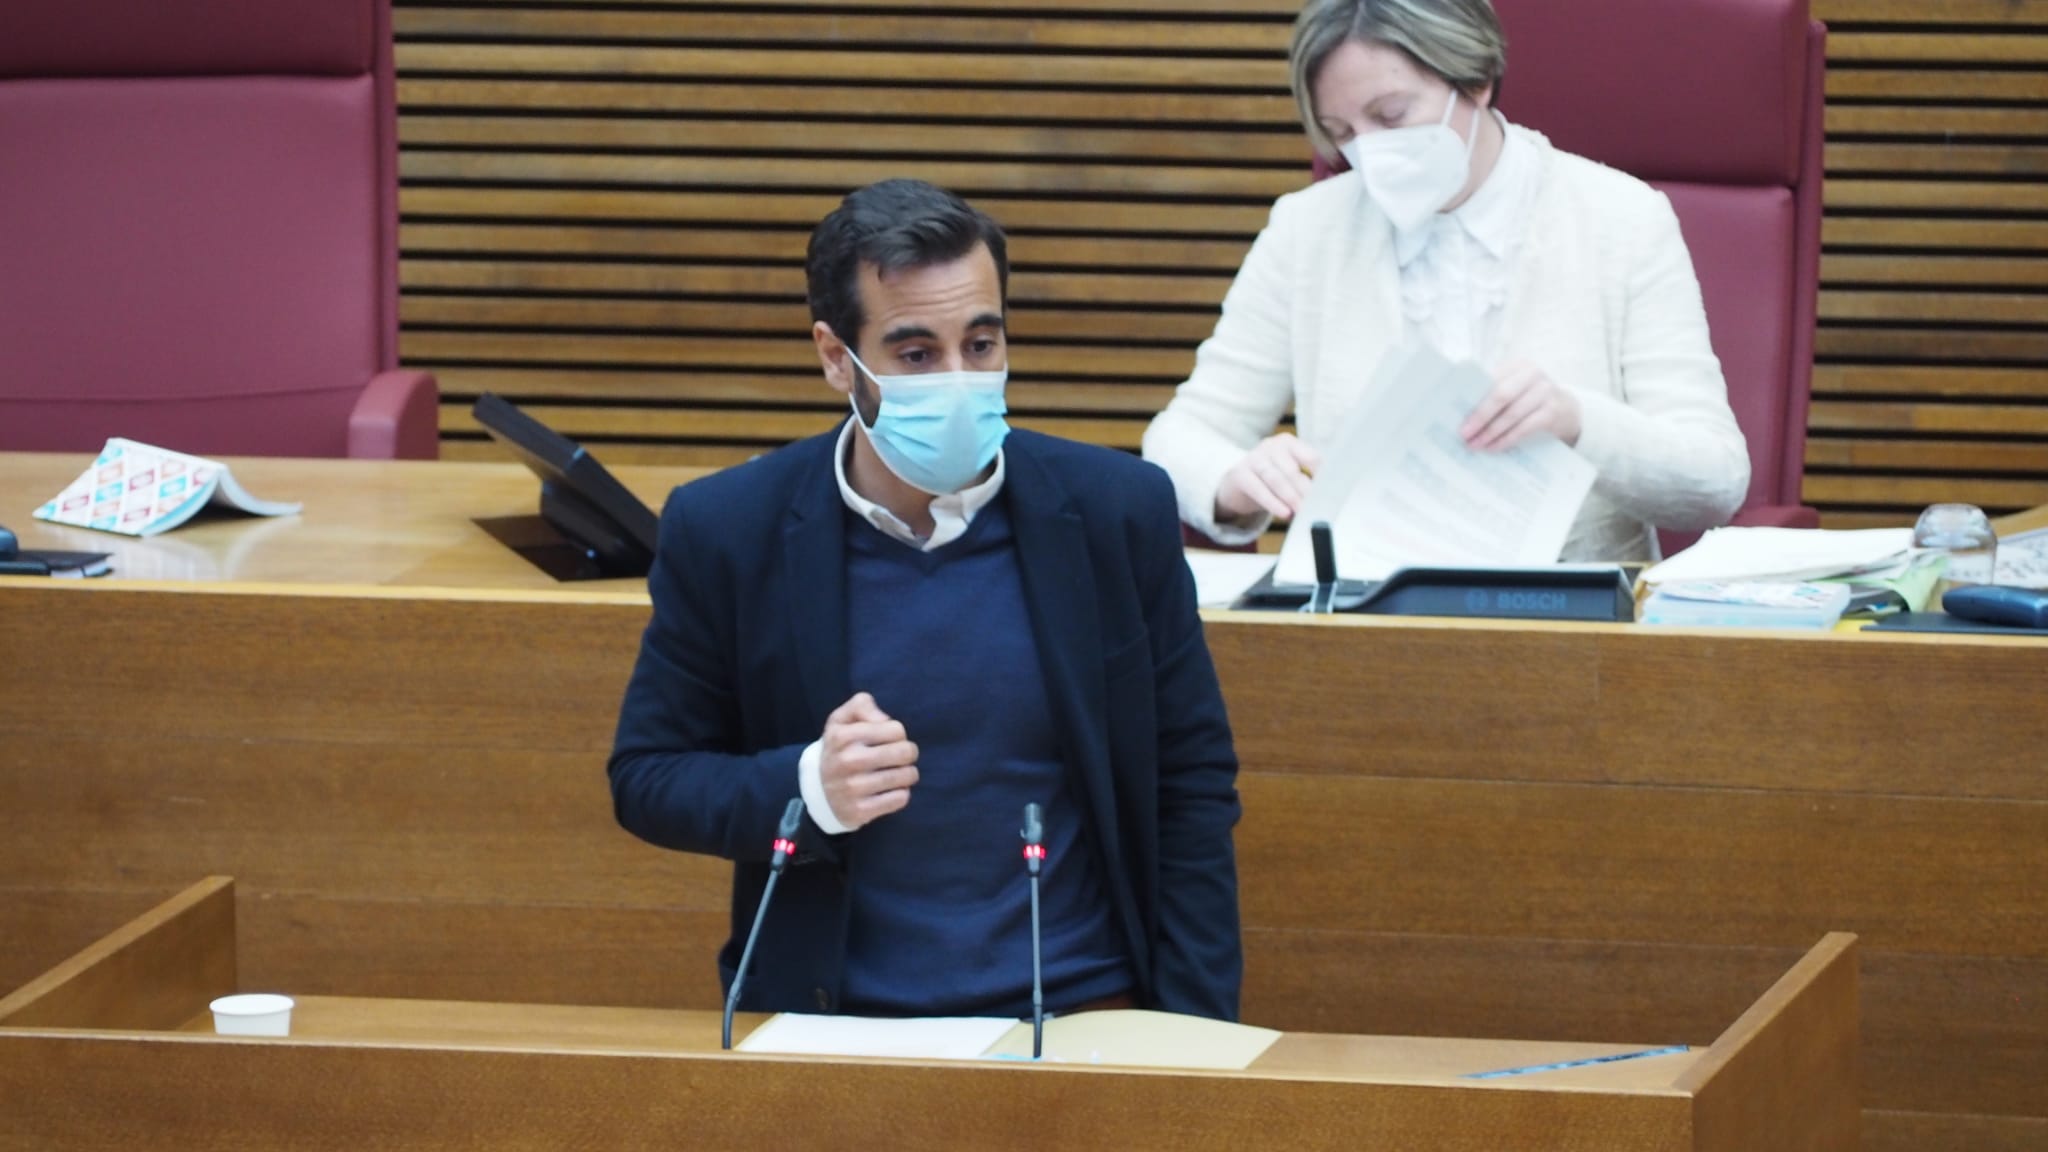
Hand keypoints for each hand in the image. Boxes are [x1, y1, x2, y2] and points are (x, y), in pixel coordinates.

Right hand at [819, 692, 918, 830]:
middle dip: (909, 753)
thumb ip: (862, 705)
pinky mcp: (860, 811)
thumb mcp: (841, 719)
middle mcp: (846, 761)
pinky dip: (901, 794)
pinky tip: (890, 791)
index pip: (896, 730)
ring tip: (897, 774)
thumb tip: (884, 720)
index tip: (888, 740)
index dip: (897, 734)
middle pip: (904, 752)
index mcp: (842, 736)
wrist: (818, 790)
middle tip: (900, 757)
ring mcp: (852, 788)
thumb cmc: (839, 749)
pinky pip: (900, 799)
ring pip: (906, 776)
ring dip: (908, 774)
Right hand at [1215, 434, 1321, 522]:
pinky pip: (1258, 489)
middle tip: (1316, 506)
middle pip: (1292, 469)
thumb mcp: (1288, 474)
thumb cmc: (1269, 479)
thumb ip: (1305, 480)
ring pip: (1276, 479)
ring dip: (1290, 497)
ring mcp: (1253, 458)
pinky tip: (1284, 513)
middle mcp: (1271, 446)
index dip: (1322, 474)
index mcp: (1289, 443)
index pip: (1310, 456)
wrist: (1236, 484)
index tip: (1332, 490)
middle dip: (1305, 490)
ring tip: (1301, 512)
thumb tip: (1325, 497)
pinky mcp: (1239, 474)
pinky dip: (1272, 503)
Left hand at [1461, 361, 1580, 451]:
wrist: (1567, 409)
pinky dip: (1506, 439)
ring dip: (1491, 432)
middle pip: (1501, 395)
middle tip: (1464, 434)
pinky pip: (1524, 427)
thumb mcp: (1514, 389)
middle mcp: (1532, 374)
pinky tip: (1494, 447)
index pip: (1490, 380)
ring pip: (1512, 414)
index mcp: (1517, 365)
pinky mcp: (1552, 411)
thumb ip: (1492, 393)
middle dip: (1480, 416)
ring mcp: (1545, 392)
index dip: (1472, 398)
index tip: (1455, 415)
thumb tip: (1460, 412)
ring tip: (1476, 444)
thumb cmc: (1529, 399)